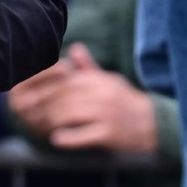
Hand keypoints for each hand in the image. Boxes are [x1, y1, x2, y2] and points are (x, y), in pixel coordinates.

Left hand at [10, 44, 158, 152]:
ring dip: (52, 122)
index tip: (35, 101)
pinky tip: (56, 139)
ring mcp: (106, 113)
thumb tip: (73, 48)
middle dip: (46, 108)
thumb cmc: (125, 101)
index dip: (46, 92)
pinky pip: (83, 135)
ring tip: (43, 128)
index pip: (64, 82)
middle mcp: (102, 93)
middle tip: (33, 118)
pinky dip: (67, 138)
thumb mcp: (109, 80)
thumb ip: (88, 68)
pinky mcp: (110, 133)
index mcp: (98, 80)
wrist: (153, 123)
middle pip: (64, 98)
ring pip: (70, 114)